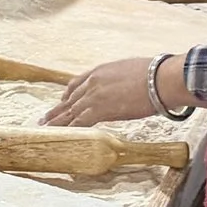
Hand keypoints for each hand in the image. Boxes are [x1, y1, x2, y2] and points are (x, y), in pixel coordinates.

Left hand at [46, 55, 163, 126]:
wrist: (161, 78)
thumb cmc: (157, 74)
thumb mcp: (132, 71)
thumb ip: (122, 80)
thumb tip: (129, 87)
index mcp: (100, 71)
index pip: (77, 84)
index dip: (67, 95)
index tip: (62, 101)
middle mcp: (93, 82)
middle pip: (69, 99)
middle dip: (57, 110)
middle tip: (44, 118)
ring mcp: (94, 96)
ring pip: (69, 111)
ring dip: (56, 121)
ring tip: (44, 128)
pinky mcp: (99, 110)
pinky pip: (78, 122)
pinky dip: (68, 129)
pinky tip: (61, 135)